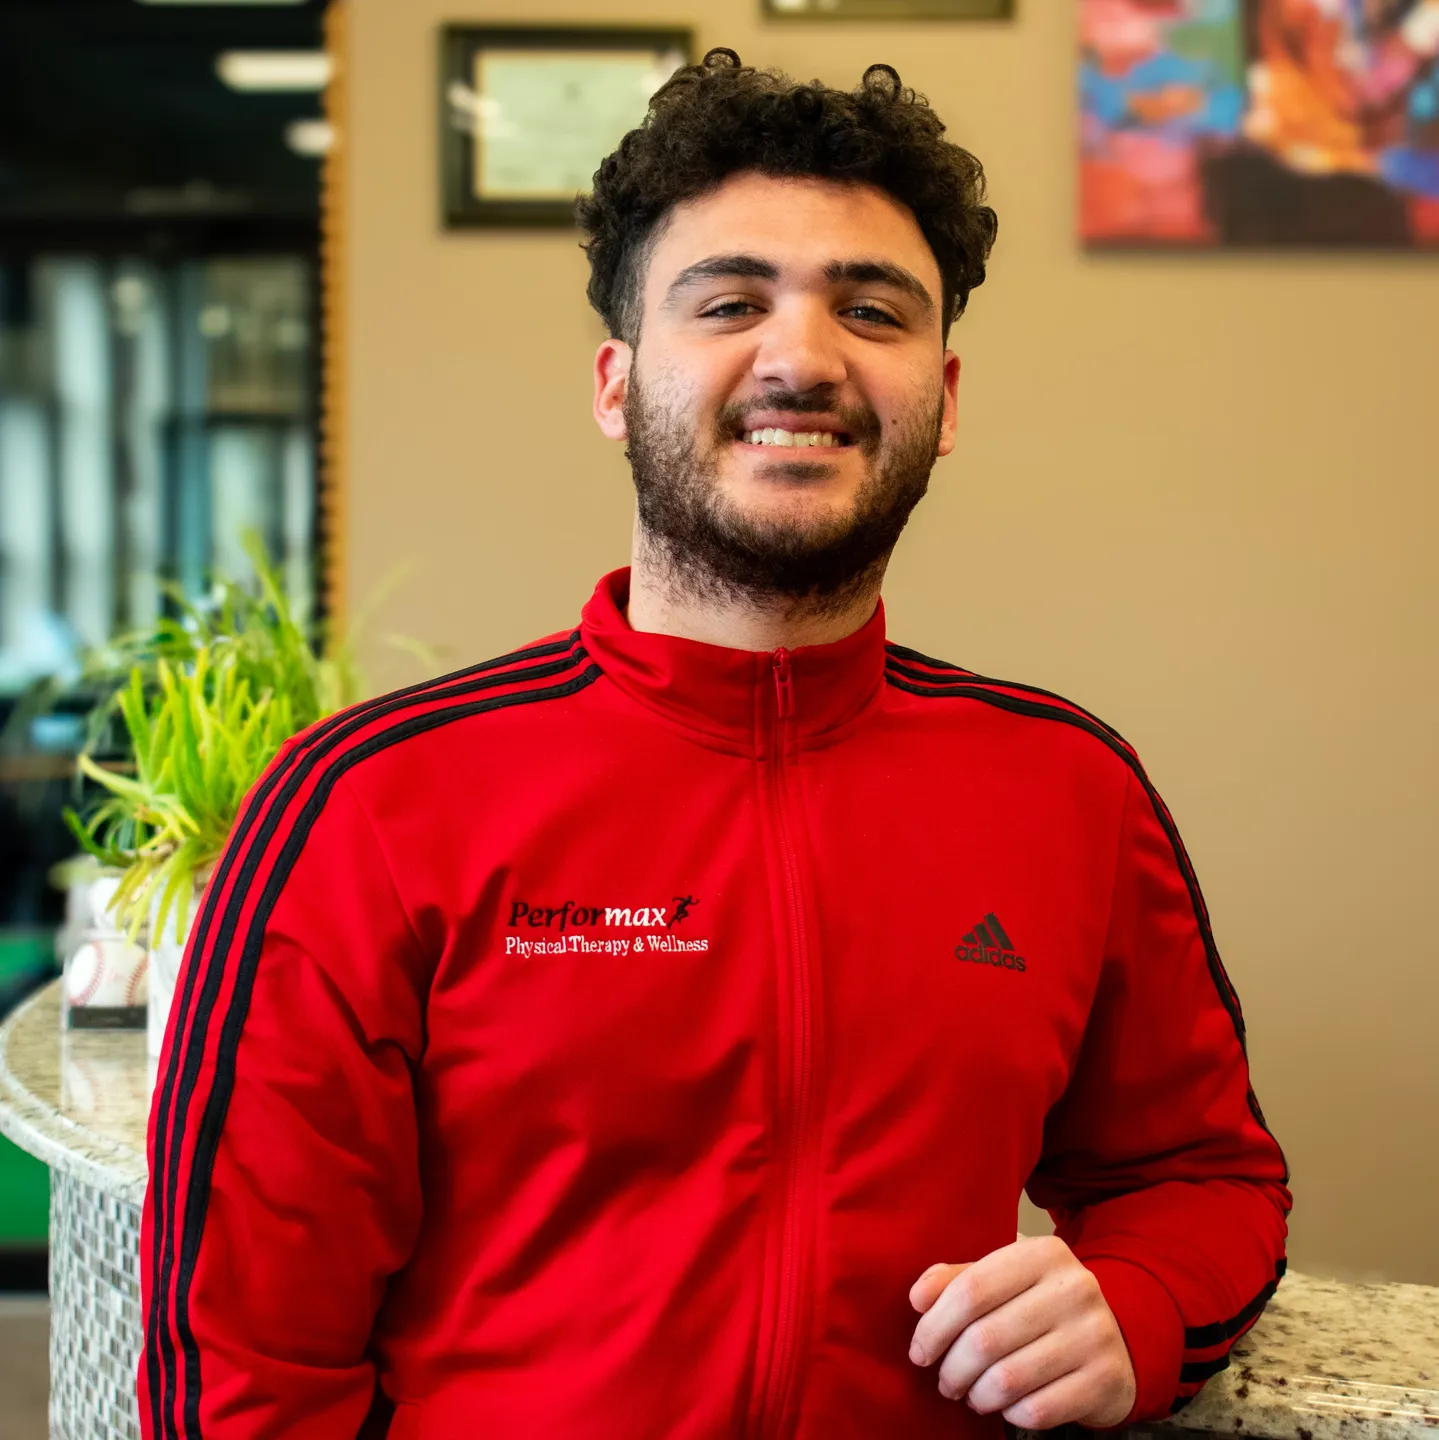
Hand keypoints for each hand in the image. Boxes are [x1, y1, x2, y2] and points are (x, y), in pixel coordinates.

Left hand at [908, 1235, 1136, 1428]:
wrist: (1116, 1340)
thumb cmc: (1042, 1305)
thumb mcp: (1005, 1278)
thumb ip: (958, 1280)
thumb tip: (918, 1297)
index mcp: (1043, 1252)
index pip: (971, 1289)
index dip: (934, 1325)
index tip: (919, 1350)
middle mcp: (1074, 1288)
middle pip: (984, 1338)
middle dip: (952, 1368)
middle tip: (945, 1381)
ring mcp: (1094, 1335)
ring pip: (1008, 1379)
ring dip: (977, 1395)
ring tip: (970, 1394)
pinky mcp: (1105, 1380)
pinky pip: (1038, 1410)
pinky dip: (1010, 1414)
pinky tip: (1004, 1406)